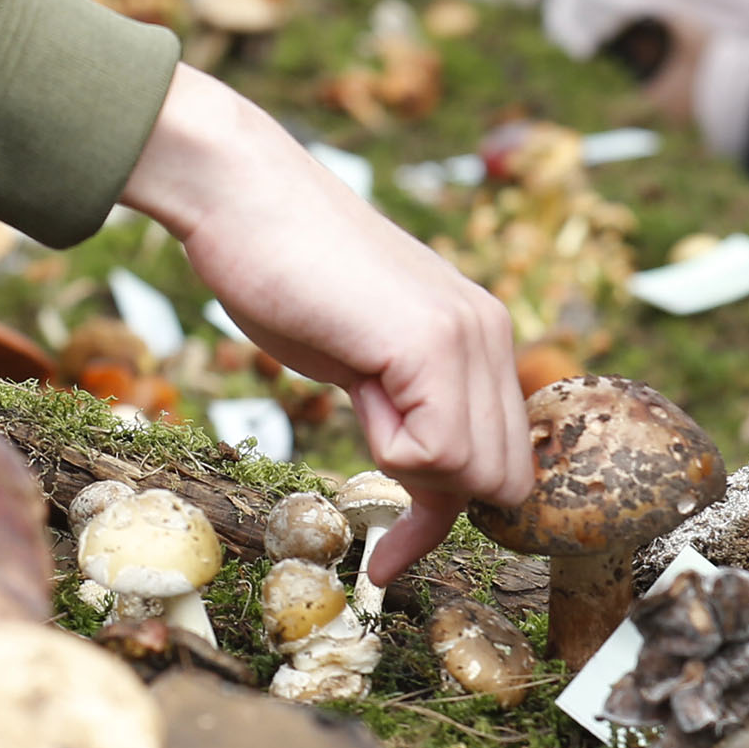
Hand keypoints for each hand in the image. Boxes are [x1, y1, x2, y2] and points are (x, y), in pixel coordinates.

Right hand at [123, 67, 528, 578]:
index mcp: (481, 335)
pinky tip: (358, 397)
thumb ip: (407, 410)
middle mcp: (490, 332)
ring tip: (359, 402)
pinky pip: (435, 451)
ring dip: (408, 471)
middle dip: (436, 507)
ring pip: (476, 473)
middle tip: (375, 497)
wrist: (242, 194)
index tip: (398, 553)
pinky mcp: (427, 341)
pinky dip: (390, 453)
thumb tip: (431, 493)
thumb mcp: (365, 358)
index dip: (456, 511)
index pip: (505, 460)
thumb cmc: (287, 273)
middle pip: (503, 479)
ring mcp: (465, 335)